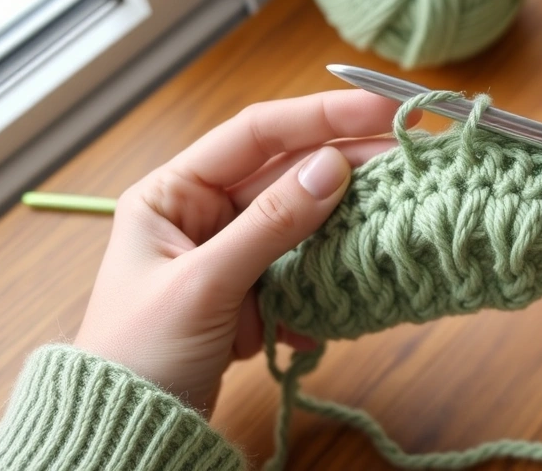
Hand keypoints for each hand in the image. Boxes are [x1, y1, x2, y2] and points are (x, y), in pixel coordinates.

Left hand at [74, 89, 417, 414]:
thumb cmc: (142, 352)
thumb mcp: (205, 283)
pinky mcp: (257, 289)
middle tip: (409, 156)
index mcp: (175, 190)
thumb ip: (271, 224)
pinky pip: (306, 266)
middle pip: (289, 172)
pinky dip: (329, 276)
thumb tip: (334, 167)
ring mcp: (235, 250)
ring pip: (305, 220)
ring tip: (392, 216)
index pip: (257, 132)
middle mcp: (206, 210)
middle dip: (347, 166)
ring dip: (345, 223)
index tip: (381, 109)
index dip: (321, 115)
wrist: (133, 432)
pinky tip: (345, 291)